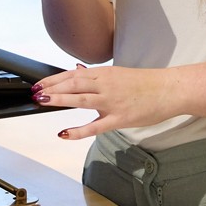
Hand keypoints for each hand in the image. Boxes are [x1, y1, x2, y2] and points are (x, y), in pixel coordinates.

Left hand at [34, 64, 175, 139]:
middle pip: (73, 83)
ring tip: (43, 101)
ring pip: (80, 99)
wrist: (170, 90)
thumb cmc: (147, 84)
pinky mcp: (120, 119)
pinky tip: (64, 133)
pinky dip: (78, 130)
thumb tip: (78, 71)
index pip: (73, 74)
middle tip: (35, 93)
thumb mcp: (119, 74)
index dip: (53, 79)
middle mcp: (106, 85)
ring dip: (60, 99)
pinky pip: (95, 126)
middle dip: (51, 87)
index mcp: (105, 74)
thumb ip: (98, 76)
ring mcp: (112, 102)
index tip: (39, 84)